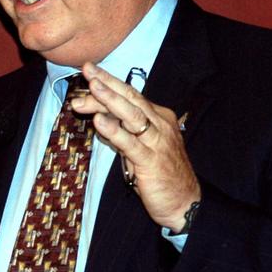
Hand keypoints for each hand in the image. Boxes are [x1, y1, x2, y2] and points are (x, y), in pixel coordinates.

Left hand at [72, 60, 198, 231]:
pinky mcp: (151, 161)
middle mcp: (160, 125)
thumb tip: (99, 118)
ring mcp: (157, 142)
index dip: (110, 82)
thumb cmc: (160, 174)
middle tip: (87, 70)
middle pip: (131, 99)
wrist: (184, 202)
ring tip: (92, 87)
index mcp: (158, 118)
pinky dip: (115, 131)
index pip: (131, 96)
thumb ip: (121, 132)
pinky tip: (99, 121)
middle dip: (107, 83)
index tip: (89, 71)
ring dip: (111, 100)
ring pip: (132, 115)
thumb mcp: (137, 148)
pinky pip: (131, 143)